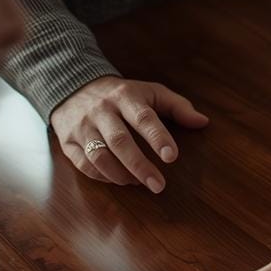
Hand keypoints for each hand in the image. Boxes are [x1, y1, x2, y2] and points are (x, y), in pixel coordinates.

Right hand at [50, 76, 208, 191]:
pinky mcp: (67, 140)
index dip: (158, 138)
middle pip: (120, 141)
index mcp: (125, 97)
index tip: (171, 157)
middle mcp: (101, 111)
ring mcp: (81, 126)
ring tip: (139, 183)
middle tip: (158, 185)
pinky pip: (82, 163)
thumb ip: (178, 107)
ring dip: (120, 174)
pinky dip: (101, 176)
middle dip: (140, 166)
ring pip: (98, 155)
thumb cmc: (122, 94)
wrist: (73, 85)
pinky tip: (118, 180)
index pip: (143, 118)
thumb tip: (204, 122)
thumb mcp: (151, 92)